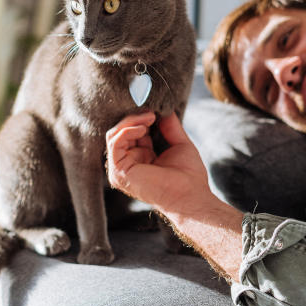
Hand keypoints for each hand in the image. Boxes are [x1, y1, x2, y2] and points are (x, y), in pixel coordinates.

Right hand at [107, 111, 244, 280]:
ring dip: (131, 121)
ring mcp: (122, 169)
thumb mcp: (179, 143)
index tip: (155, 108)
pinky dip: (127, 131)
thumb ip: (170, 126)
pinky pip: (114, 144)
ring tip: (149, 117)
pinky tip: (142, 128)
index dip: (141, 117)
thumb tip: (164, 109)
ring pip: (114, 135)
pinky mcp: (119, 172)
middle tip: (152, 111)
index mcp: (142, 157)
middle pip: (121, 131)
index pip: (133, 131)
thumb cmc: (189, 176)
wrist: (191, 196)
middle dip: (134, 117)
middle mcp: (129, 163)